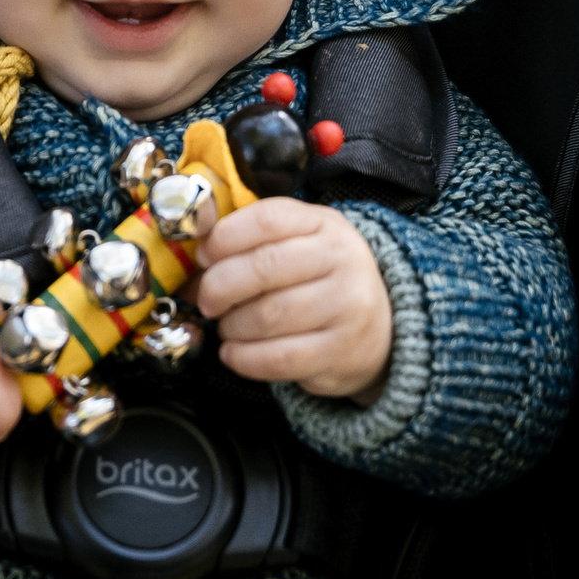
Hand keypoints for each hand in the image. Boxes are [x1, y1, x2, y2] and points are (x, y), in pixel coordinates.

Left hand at [193, 197, 391, 400]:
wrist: (382, 326)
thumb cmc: (323, 279)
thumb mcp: (299, 243)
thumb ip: (251, 243)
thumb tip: (195, 260)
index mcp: (324, 224)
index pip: (267, 219)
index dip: (224, 237)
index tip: (203, 255)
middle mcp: (342, 260)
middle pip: (264, 267)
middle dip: (219, 286)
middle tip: (206, 300)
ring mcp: (347, 306)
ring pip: (268, 316)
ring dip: (232, 326)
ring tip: (227, 327)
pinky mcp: (342, 351)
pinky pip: (279, 359)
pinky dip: (244, 358)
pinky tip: (234, 353)